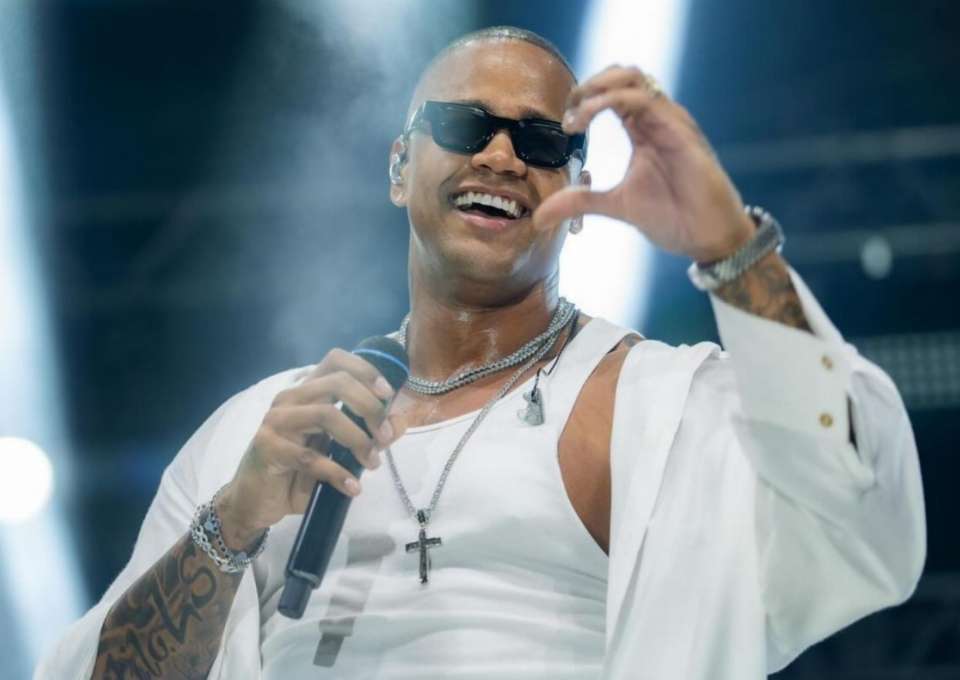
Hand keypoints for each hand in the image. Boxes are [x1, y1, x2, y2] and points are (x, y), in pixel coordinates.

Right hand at [216, 348, 406, 548]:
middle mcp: (290, 398)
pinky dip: (338, 473)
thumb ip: (366, 435)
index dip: (366, 370)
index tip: (387, 394)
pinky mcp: (267, 447)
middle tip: (384, 437)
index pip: (336, 360)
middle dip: (370, 408)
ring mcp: (276, 420)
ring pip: (327, 414)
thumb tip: (400, 424)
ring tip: (372, 464)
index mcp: (306, 392)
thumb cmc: (297, 473)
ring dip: (358, 441)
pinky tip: (352, 488)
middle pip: (337, 383)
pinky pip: (310, 457)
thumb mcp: (336, 452)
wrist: (256, 502)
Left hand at [533, 65, 756, 262]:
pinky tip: (589, 120)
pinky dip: (610, 101)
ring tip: (575, 114)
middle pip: (623, 74)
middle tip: (568, 111)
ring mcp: (671, 122)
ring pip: (633, 78)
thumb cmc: (673, 217)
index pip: (613, 92)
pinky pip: (644, 100)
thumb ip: (581, 202)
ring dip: (597, 87)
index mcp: (644, 130)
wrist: (707, 236)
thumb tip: (540, 216)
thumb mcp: (616, 206)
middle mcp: (658, 119)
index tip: (565, 123)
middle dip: (589, 84)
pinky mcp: (680, 132)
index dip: (585, 97)